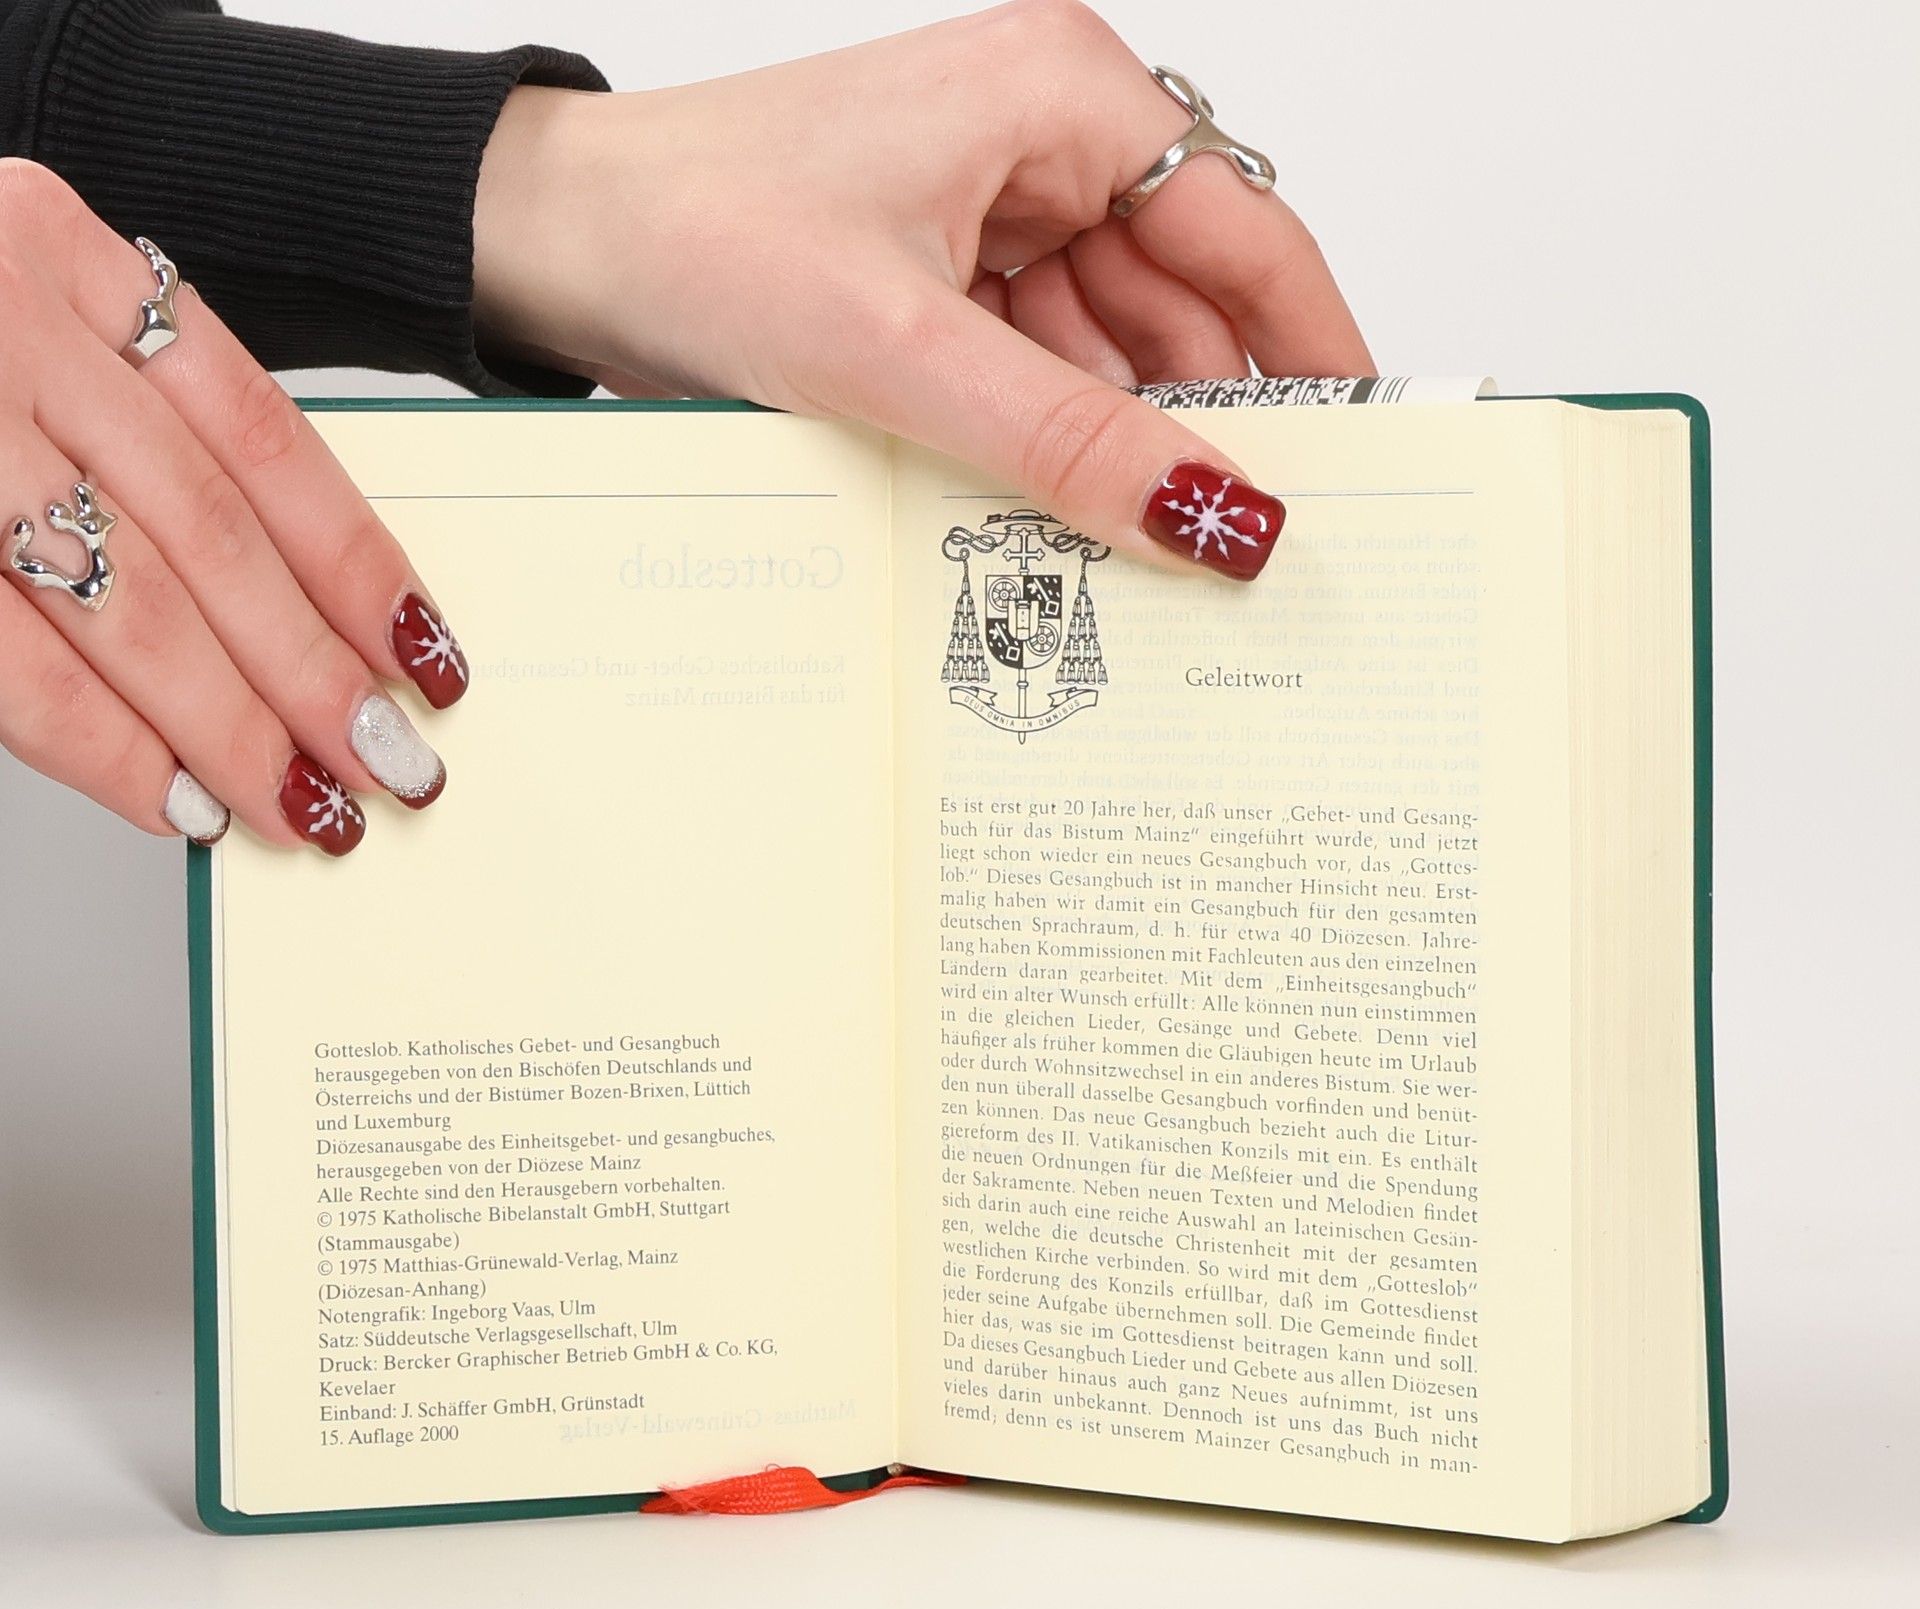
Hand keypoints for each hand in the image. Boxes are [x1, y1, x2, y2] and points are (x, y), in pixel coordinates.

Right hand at [0, 161, 466, 853]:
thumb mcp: (20, 321)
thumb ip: (130, 428)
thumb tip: (288, 611)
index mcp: (59, 253)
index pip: (260, 437)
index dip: (357, 565)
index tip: (425, 658)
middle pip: (208, 533)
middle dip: (313, 674)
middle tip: (389, 765)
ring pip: (120, 605)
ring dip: (227, 730)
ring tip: (305, 807)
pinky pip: (2, 659)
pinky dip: (99, 745)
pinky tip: (173, 799)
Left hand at [473, 0, 1371, 581]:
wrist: (551, 245)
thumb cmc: (692, 230)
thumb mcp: (903, 352)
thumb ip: (1072, 441)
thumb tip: (1217, 513)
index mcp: (1062, 94)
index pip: (1248, 234)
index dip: (1315, 353)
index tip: (1360, 461)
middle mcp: (1045, 138)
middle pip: (1187, 306)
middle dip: (1199, 424)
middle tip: (1230, 549)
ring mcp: (998, 210)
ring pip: (1114, 351)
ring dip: (1115, 445)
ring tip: (1124, 548)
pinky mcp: (950, 274)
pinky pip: (1044, 369)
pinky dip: (1052, 441)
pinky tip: (1047, 510)